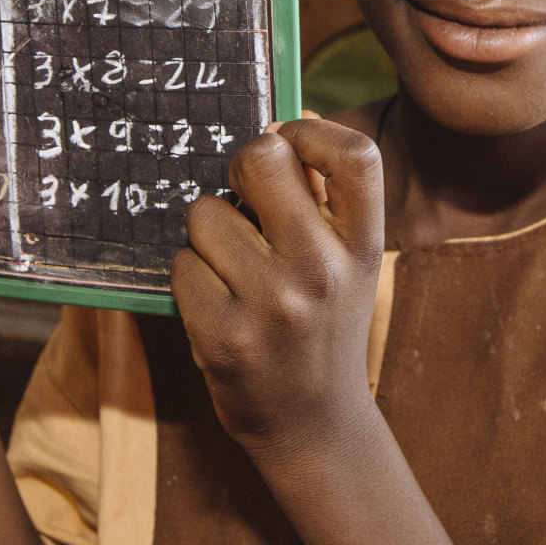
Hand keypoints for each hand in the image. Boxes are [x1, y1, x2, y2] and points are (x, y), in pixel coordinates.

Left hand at [171, 119, 385, 457]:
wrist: (314, 425)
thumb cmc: (325, 324)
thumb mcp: (349, 261)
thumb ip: (324, 195)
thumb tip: (288, 119)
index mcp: (363, 246)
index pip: (355, 155)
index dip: (312, 131)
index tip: (290, 143)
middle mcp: (322, 271)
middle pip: (261, 158)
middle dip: (241, 167)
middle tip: (245, 198)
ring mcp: (271, 305)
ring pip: (204, 213)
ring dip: (209, 233)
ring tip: (236, 269)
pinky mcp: (223, 336)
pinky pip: (182, 264)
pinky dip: (192, 277)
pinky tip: (219, 304)